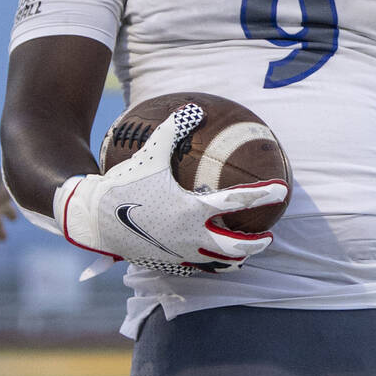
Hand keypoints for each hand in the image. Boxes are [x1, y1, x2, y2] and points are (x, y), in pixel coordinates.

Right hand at [53, 103, 287, 279]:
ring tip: (244, 251)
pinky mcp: (168, 265)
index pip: (238, 201)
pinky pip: (199, 269)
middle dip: (257, 244)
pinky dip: (212, 264)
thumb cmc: (124, 183)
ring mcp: (180, 255)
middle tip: (268, 236)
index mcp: (192, 210)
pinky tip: (214, 256)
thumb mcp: (150, 153)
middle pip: (237, 247)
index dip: (264, 194)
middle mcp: (191, 236)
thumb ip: (173, 128)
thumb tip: (193, 106)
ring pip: (220, 264)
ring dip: (237, 258)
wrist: (94, 219)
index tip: (281, 189)